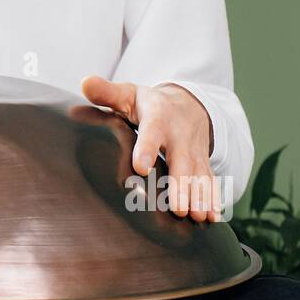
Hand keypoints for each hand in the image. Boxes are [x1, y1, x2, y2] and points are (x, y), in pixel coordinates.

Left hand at [81, 76, 221, 221]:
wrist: (185, 104)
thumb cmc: (146, 104)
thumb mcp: (128, 94)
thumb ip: (107, 93)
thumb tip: (85, 82)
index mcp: (159, 117)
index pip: (152, 132)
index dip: (147, 148)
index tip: (141, 167)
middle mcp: (180, 134)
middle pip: (182, 160)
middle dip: (182, 185)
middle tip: (180, 209)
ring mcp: (194, 149)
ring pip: (199, 174)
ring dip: (201, 196)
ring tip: (198, 218)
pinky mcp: (202, 162)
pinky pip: (209, 179)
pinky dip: (213, 197)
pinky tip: (213, 217)